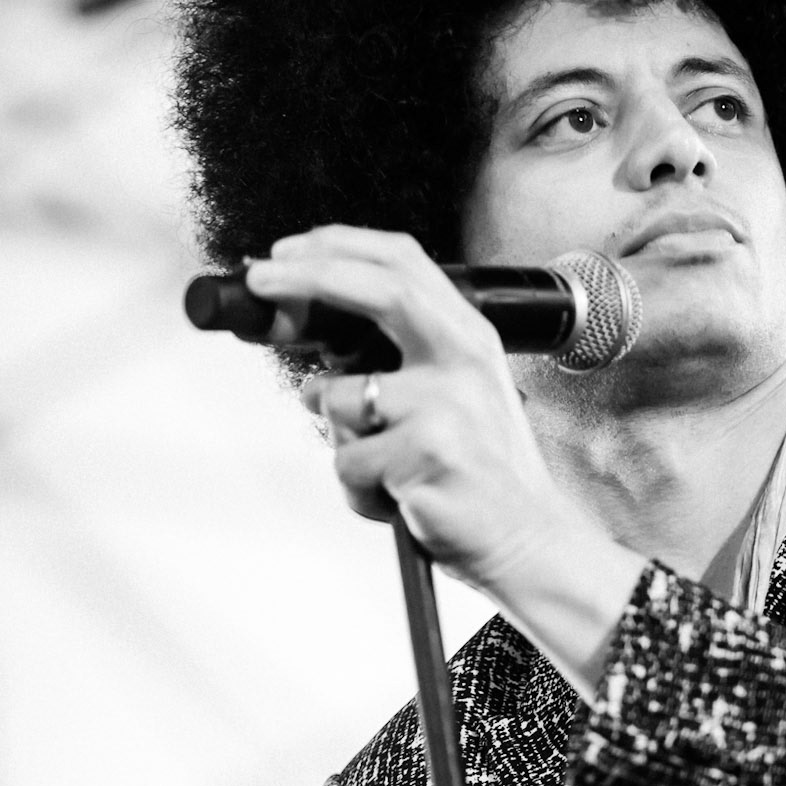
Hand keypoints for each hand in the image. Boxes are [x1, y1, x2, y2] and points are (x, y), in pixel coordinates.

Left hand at [246, 225, 558, 582]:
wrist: (526, 539)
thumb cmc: (480, 472)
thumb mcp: (454, 395)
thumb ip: (396, 358)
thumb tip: (311, 342)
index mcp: (469, 339)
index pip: (405, 263)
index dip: (339, 246)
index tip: (288, 252)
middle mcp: (463, 361)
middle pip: (378, 290)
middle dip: (305, 277)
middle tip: (259, 281)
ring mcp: (445, 405)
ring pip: (337, 400)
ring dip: (339, 438)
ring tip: (383, 466)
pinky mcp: (425, 454)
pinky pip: (346, 462)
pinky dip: (357, 488)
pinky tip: (395, 497)